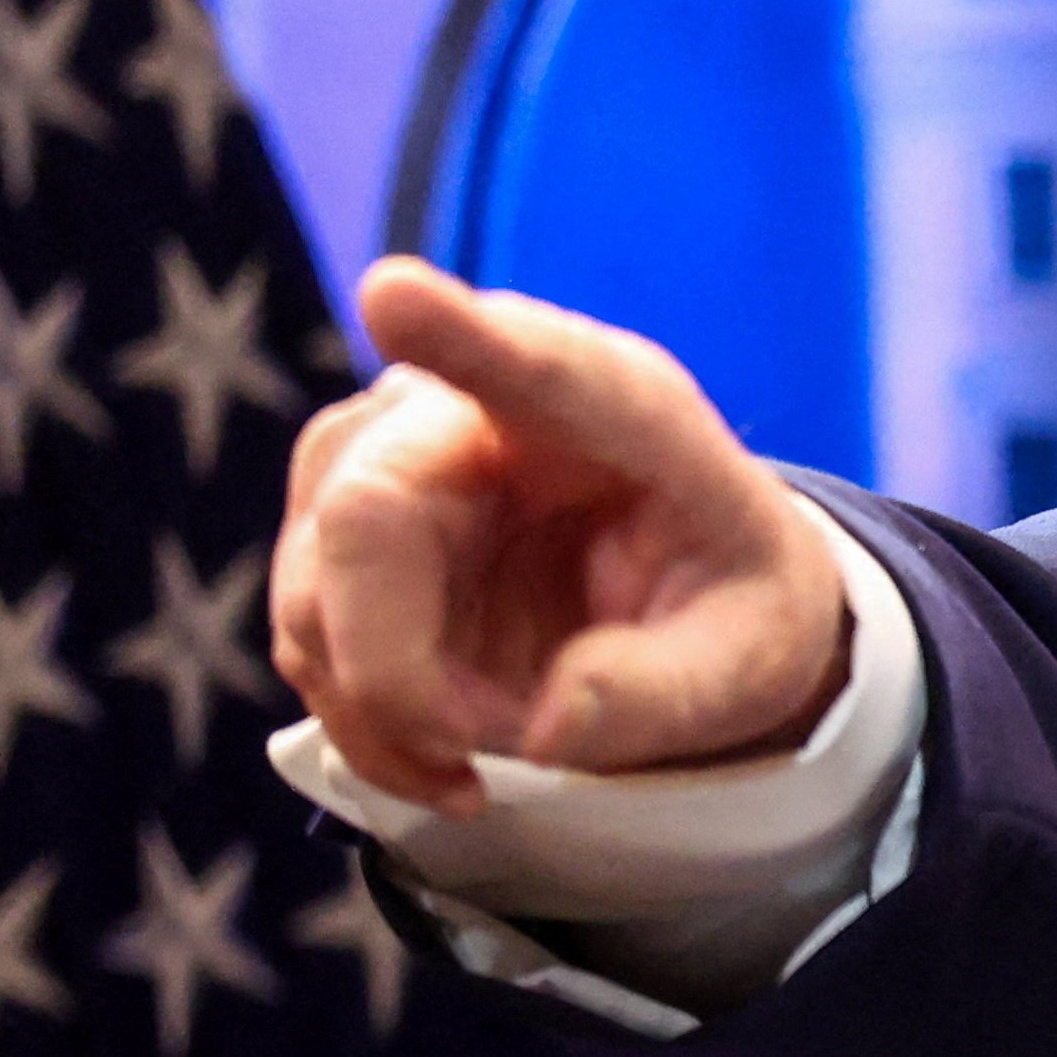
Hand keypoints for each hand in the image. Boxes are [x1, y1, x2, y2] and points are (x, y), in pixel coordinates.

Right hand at [271, 257, 848, 814]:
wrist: (694, 605)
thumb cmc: (732, 606)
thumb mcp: (747, 661)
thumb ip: (662, 693)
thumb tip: (548, 728)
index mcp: (623, 409)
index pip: (532, 362)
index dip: (456, 333)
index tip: (395, 295)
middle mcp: (483, 409)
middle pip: (368, 510)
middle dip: (396, 665)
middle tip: (481, 748)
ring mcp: (395, 463)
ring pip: (313, 583)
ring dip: (381, 707)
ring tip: (484, 760)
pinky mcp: (347, 533)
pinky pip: (308, 634)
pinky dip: (364, 722)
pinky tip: (443, 760)